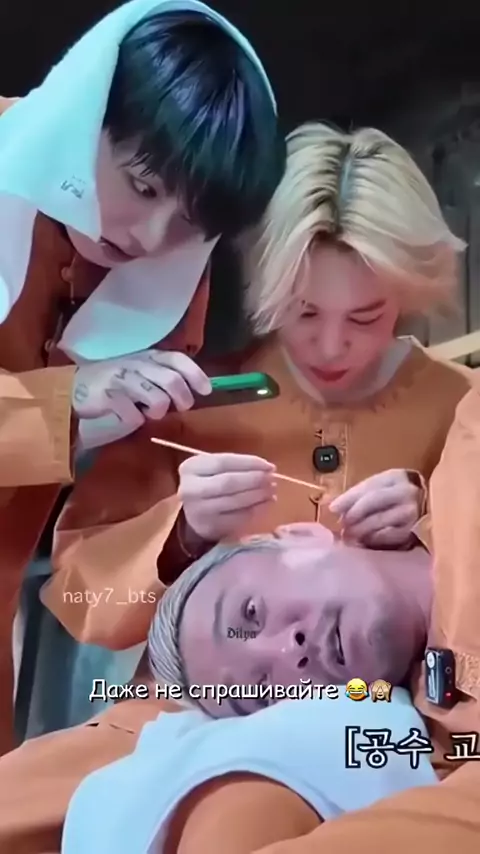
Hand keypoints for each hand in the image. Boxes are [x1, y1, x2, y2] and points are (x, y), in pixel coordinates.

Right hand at [72, 351, 210, 425]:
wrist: (74, 389)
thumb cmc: (113, 383)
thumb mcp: (140, 373)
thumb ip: (162, 378)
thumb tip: (191, 391)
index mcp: (147, 357)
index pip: (178, 359)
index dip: (195, 374)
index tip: (206, 390)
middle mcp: (137, 364)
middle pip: (173, 382)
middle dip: (183, 399)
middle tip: (180, 408)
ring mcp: (122, 379)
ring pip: (158, 400)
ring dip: (158, 411)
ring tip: (147, 411)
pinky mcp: (109, 396)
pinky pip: (135, 415)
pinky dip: (135, 420)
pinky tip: (127, 416)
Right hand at [178, 453, 276, 541]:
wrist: (193, 514)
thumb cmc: (208, 484)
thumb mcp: (213, 468)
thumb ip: (236, 465)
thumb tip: (267, 468)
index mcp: (190, 468)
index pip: (224, 462)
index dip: (249, 463)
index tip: (269, 465)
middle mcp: (190, 489)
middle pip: (228, 482)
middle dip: (255, 480)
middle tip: (272, 479)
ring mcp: (199, 511)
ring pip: (234, 501)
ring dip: (258, 495)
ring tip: (271, 490)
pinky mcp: (210, 527)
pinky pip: (238, 517)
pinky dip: (256, 510)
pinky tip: (266, 504)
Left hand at [329, 469, 423, 548]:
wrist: (433, 510)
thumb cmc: (398, 498)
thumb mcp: (382, 488)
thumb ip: (358, 494)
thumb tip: (330, 504)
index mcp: (396, 477)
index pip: (368, 486)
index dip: (348, 498)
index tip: (333, 509)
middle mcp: (407, 491)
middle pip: (373, 501)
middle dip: (353, 514)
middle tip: (342, 525)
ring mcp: (412, 511)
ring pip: (379, 520)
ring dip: (360, 529)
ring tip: (349, 535)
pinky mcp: (415, 530)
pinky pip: (389, 536)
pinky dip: (373, 539)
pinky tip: (365, 541)